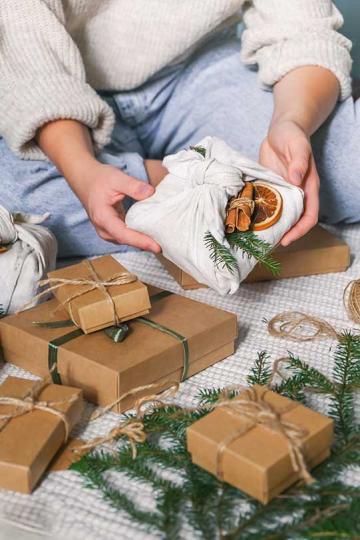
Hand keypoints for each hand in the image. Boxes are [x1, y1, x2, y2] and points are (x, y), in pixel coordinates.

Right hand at [74, 161, 160, 251]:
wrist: (85, 178)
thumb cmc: (99, 178)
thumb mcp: (117, 178)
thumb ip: (134, 186)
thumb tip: (151, 193)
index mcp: (103, 218)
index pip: (123, 234)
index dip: (140, 241)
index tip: (156, 246)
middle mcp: (103, 228)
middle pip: (127, 241)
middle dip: (145, 244)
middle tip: (166, 245)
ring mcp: (106, 231)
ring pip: (127, 240)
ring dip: (142, 242)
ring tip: (162, 241)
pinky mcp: (111, 229)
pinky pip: (126, 236)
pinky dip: (138, 236)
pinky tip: (151, 234)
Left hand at [259, 119, 319, 245]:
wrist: (280, 129)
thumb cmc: (292, 135)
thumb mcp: (297, 145)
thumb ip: (298, 162)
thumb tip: (296, 180)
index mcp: (308, 187)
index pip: (309, 216)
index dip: (299, 230)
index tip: (286, 240)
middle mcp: (296, 194)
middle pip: (293, 221)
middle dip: (282, 234)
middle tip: (265, 244)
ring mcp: (282, 193)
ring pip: (278, 216)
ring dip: (269, 227)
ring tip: (254, 238)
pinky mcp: (269, 189)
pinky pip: (265, 206)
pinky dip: (258, 214)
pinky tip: (245, 220)